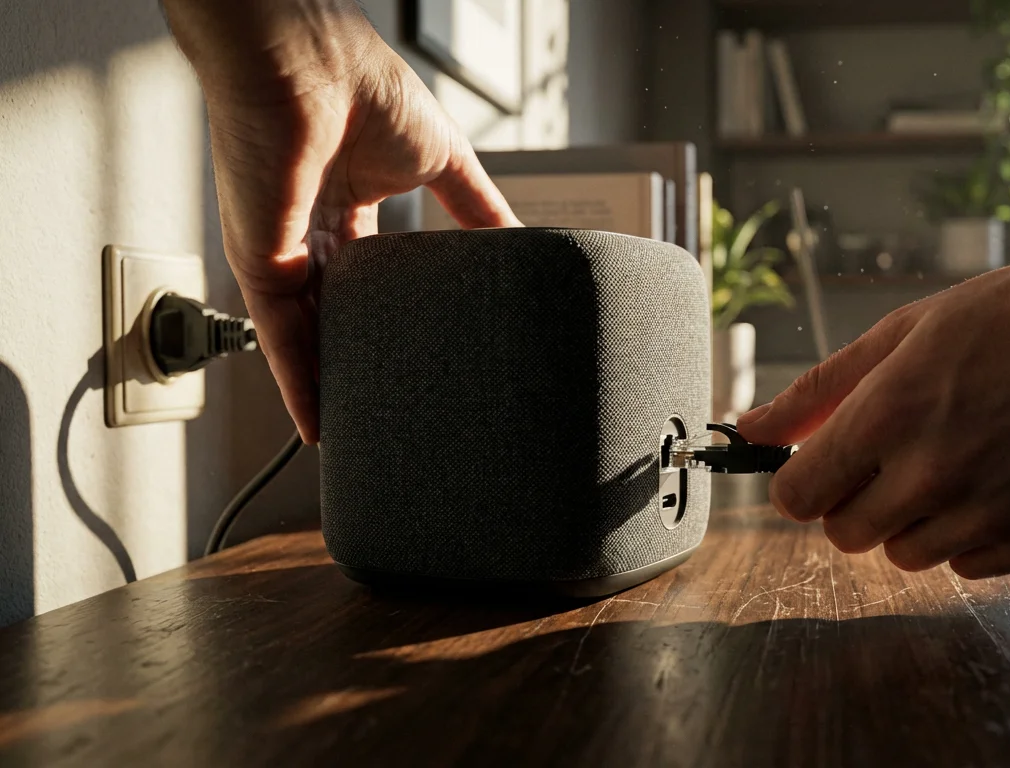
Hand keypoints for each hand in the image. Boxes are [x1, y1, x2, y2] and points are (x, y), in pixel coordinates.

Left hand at [165, 0, 518, 442]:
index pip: (367, 276)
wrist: (312, 66)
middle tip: (383, 408)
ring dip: (325, 385)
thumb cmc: (367, 89)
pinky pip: (278, 337)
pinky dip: (296, 383)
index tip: (414, 353)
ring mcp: (282, 251)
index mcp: (348, 202)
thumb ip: (478, 207)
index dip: (387, 314)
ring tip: (353, 433)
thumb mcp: (447, 159)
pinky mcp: (261, 264)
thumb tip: (523, 244)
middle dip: (353, 358)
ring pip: (304, 336)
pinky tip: (317, 421)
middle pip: (332, 313)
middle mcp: (309, 231)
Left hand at [736, 245, 1009, 578]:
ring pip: (904, 556)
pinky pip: (967, 568)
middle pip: (844, 534)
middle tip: (894, 451)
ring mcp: (990, 514)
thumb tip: (749, 427)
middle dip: (853, 497)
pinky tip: (997, 479)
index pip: (797, 496)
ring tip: (956, 457)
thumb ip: (820, 389)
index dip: (801, 478)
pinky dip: (970, 535)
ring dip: (911, 518)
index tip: (819, 463)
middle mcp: (934, 475)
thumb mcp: (907, 331)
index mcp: (891, 416)